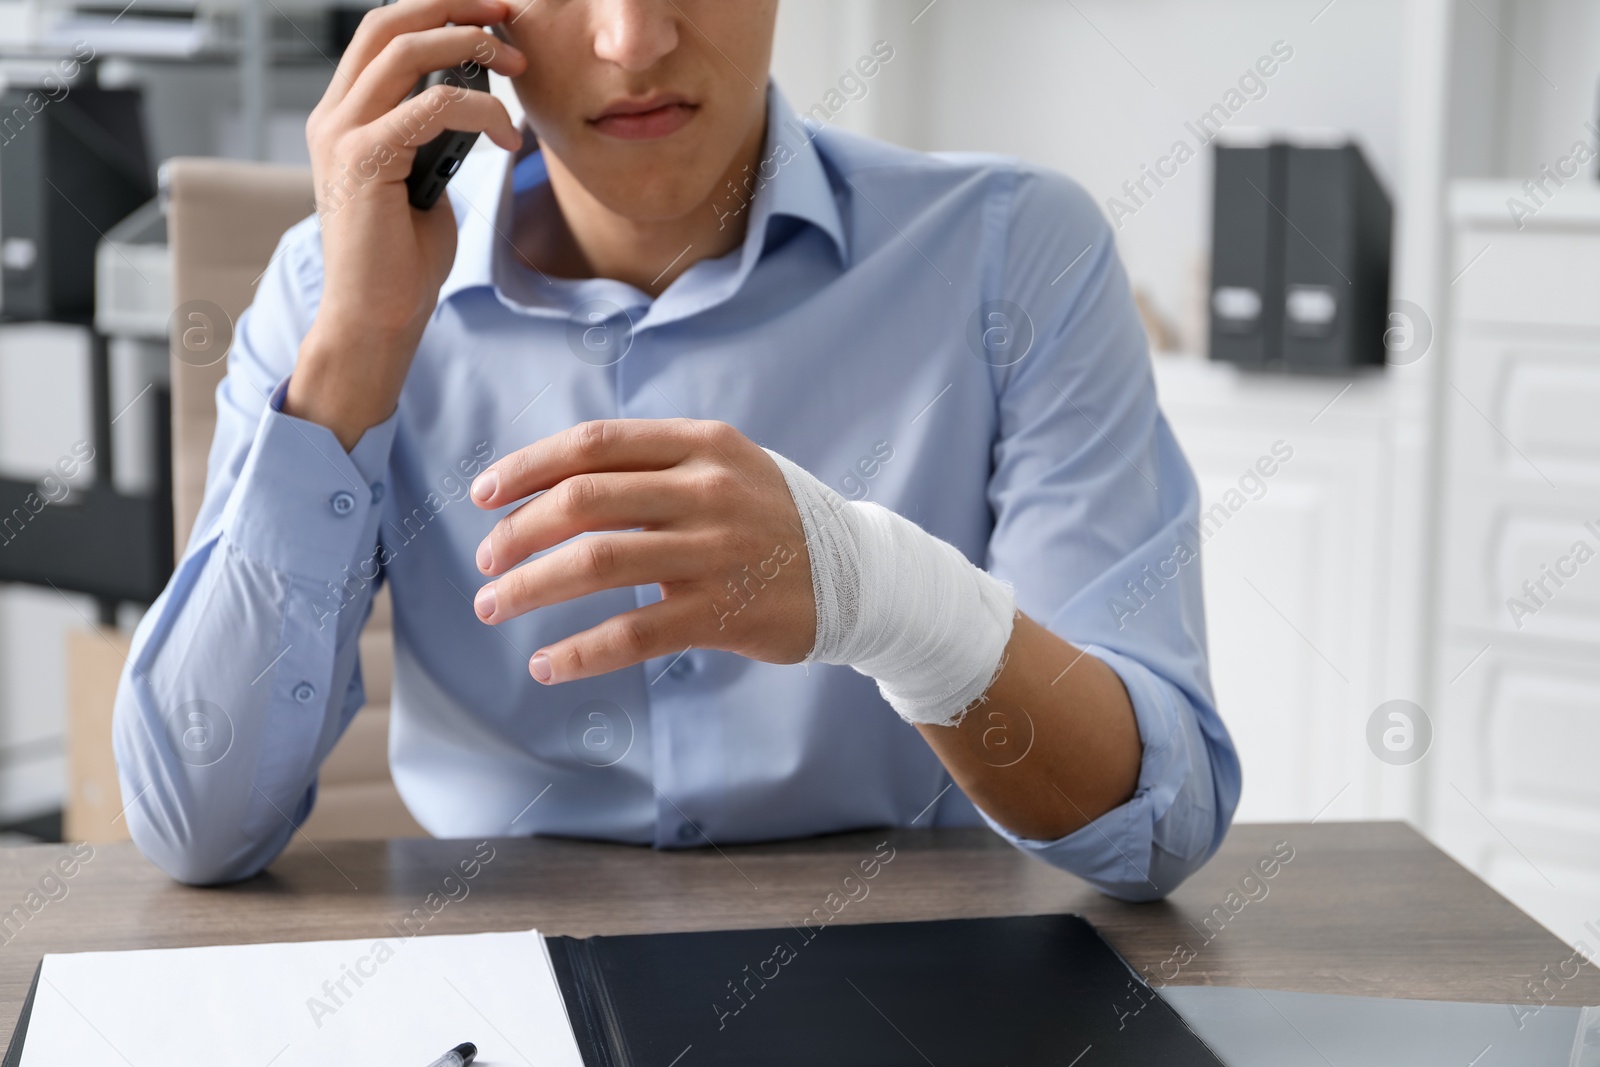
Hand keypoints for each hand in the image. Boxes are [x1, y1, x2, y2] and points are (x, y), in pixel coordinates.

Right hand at [287, 0, 526, 448]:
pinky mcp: (362, 159)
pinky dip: (480, 111)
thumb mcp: (423, 179)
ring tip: (518, 68)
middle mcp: (334, 115)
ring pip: (407, 52)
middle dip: (454, 7)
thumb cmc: (401, 259)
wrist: (376, 316)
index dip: (438, 11)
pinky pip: (430, 107)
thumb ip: (433, 135)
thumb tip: (471, 102)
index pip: (384, 34)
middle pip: (389, 24)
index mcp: (345, 115)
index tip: (493, 15)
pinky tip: (508, 137)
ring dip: (471, 48)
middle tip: (508, 14)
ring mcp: (342, 134)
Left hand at [470, 419, 817, 683]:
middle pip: (581, 501)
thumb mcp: (727, 465)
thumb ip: (655, 465)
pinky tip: (545, 663)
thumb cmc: (773, 519)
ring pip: (594, 564)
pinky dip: (577, 652)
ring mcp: (715, 552)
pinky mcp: (722, 613)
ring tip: (493, 606)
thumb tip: (555, 482)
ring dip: (528, 587)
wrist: (860, 575)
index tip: (484, 495)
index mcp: (701, 444)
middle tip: (485, 563)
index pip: (593, 445)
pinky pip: (632, 633)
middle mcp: (707, 490)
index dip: (527, 467)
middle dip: (515, 533)